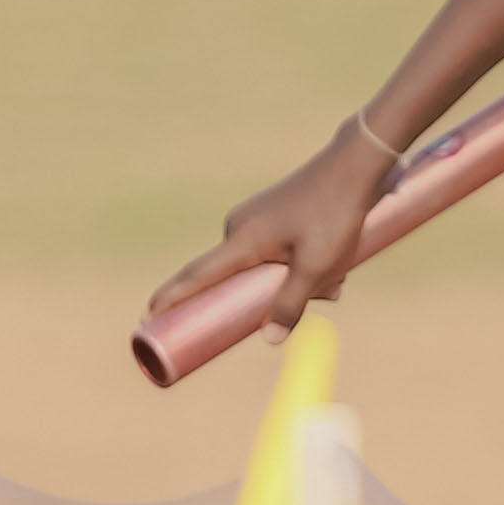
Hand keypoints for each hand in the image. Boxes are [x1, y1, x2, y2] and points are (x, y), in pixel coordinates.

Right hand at [147, 125, 395, 334]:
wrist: (356, 164)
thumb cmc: (335, 214)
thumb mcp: (317, 266)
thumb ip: (291, 303)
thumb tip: (270, 341)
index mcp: (241, 240)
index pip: (195, 276)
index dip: (171, 298)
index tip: (147, 316)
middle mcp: (239, 227)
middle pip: (238, 279)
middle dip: (266, 298)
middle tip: (298, 301)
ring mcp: (256, 218)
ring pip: (266, 267)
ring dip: (296, 281)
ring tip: (336, 277)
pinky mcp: (274, 212)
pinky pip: (279, 251)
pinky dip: (302, 265)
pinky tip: (337, 265)